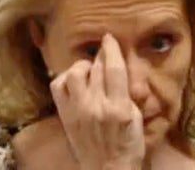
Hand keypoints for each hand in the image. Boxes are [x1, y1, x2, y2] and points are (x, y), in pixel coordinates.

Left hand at [50, 34, 144, 169]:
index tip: (109, 38)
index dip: (111, 50)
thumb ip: (127, 94)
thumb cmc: (128, 145)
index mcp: (119, 108)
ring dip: (82, 66)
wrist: (106, 168)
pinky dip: (65, 77)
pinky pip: (57, 85)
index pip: (114, 70)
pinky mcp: (64, 114)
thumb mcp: (136, 119)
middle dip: (101, 56)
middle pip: (96, 69)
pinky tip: (74, 80)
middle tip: (103, 52)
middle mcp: (96, 106)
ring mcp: (78, 109)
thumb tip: (118, 68)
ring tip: (89, 69)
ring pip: (75, 73)